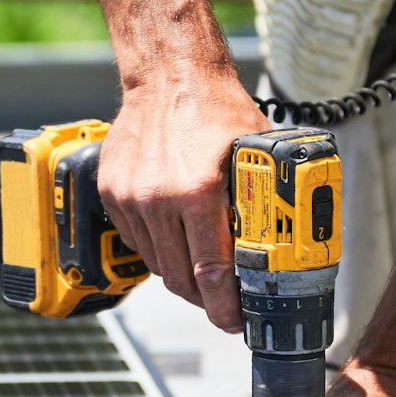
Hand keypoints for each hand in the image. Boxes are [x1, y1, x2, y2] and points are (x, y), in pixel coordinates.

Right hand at [98, 74, 268, 333]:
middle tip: (222, 304)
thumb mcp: (254, 154)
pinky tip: (175, 238)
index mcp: (198, 191)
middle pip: (181, 278)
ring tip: (200, 270)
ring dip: (180, 274)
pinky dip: (157, 248)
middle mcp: (159, 198)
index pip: (211, 272)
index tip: (234, 322)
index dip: (224, 307)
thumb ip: (262, 200)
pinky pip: (136, 241)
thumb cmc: (216, 108)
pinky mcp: (112, 192)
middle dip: (204, 300)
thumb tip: (283, 244)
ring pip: (157, 264)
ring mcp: (130, 196)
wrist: (169, 74)